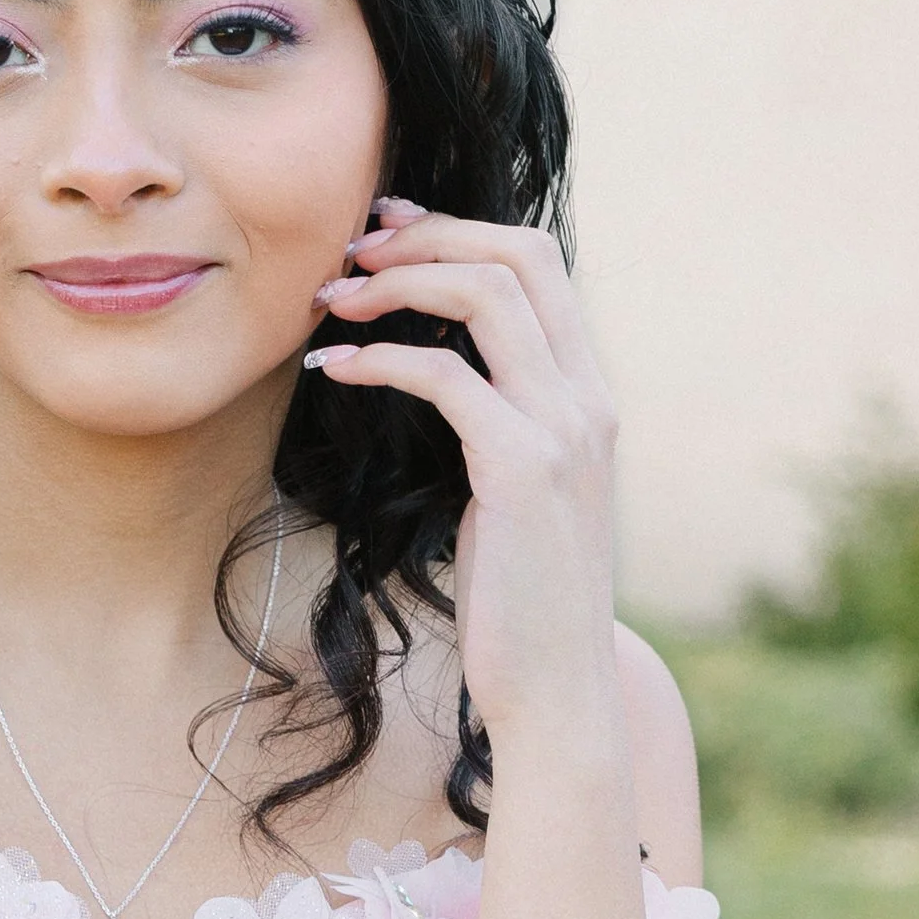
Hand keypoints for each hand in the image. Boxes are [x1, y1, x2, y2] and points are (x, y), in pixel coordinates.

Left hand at [307, 197, 618, 737]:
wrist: (557, 688)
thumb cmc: (520, 601)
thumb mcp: (517, 495)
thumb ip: (499, 426)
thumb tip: (436, 377)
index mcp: (589, 396)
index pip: (539, 263)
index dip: (458, 230)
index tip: (386, 230)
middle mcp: (588, 399)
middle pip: (519, 254)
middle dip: (427, 234)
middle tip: (350, 248)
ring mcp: (563, 431)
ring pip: (487, 295)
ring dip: (397, 282)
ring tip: (329, 299)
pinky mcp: (521, 470)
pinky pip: (445, 375)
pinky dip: (380, 357)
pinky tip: (333, 368)